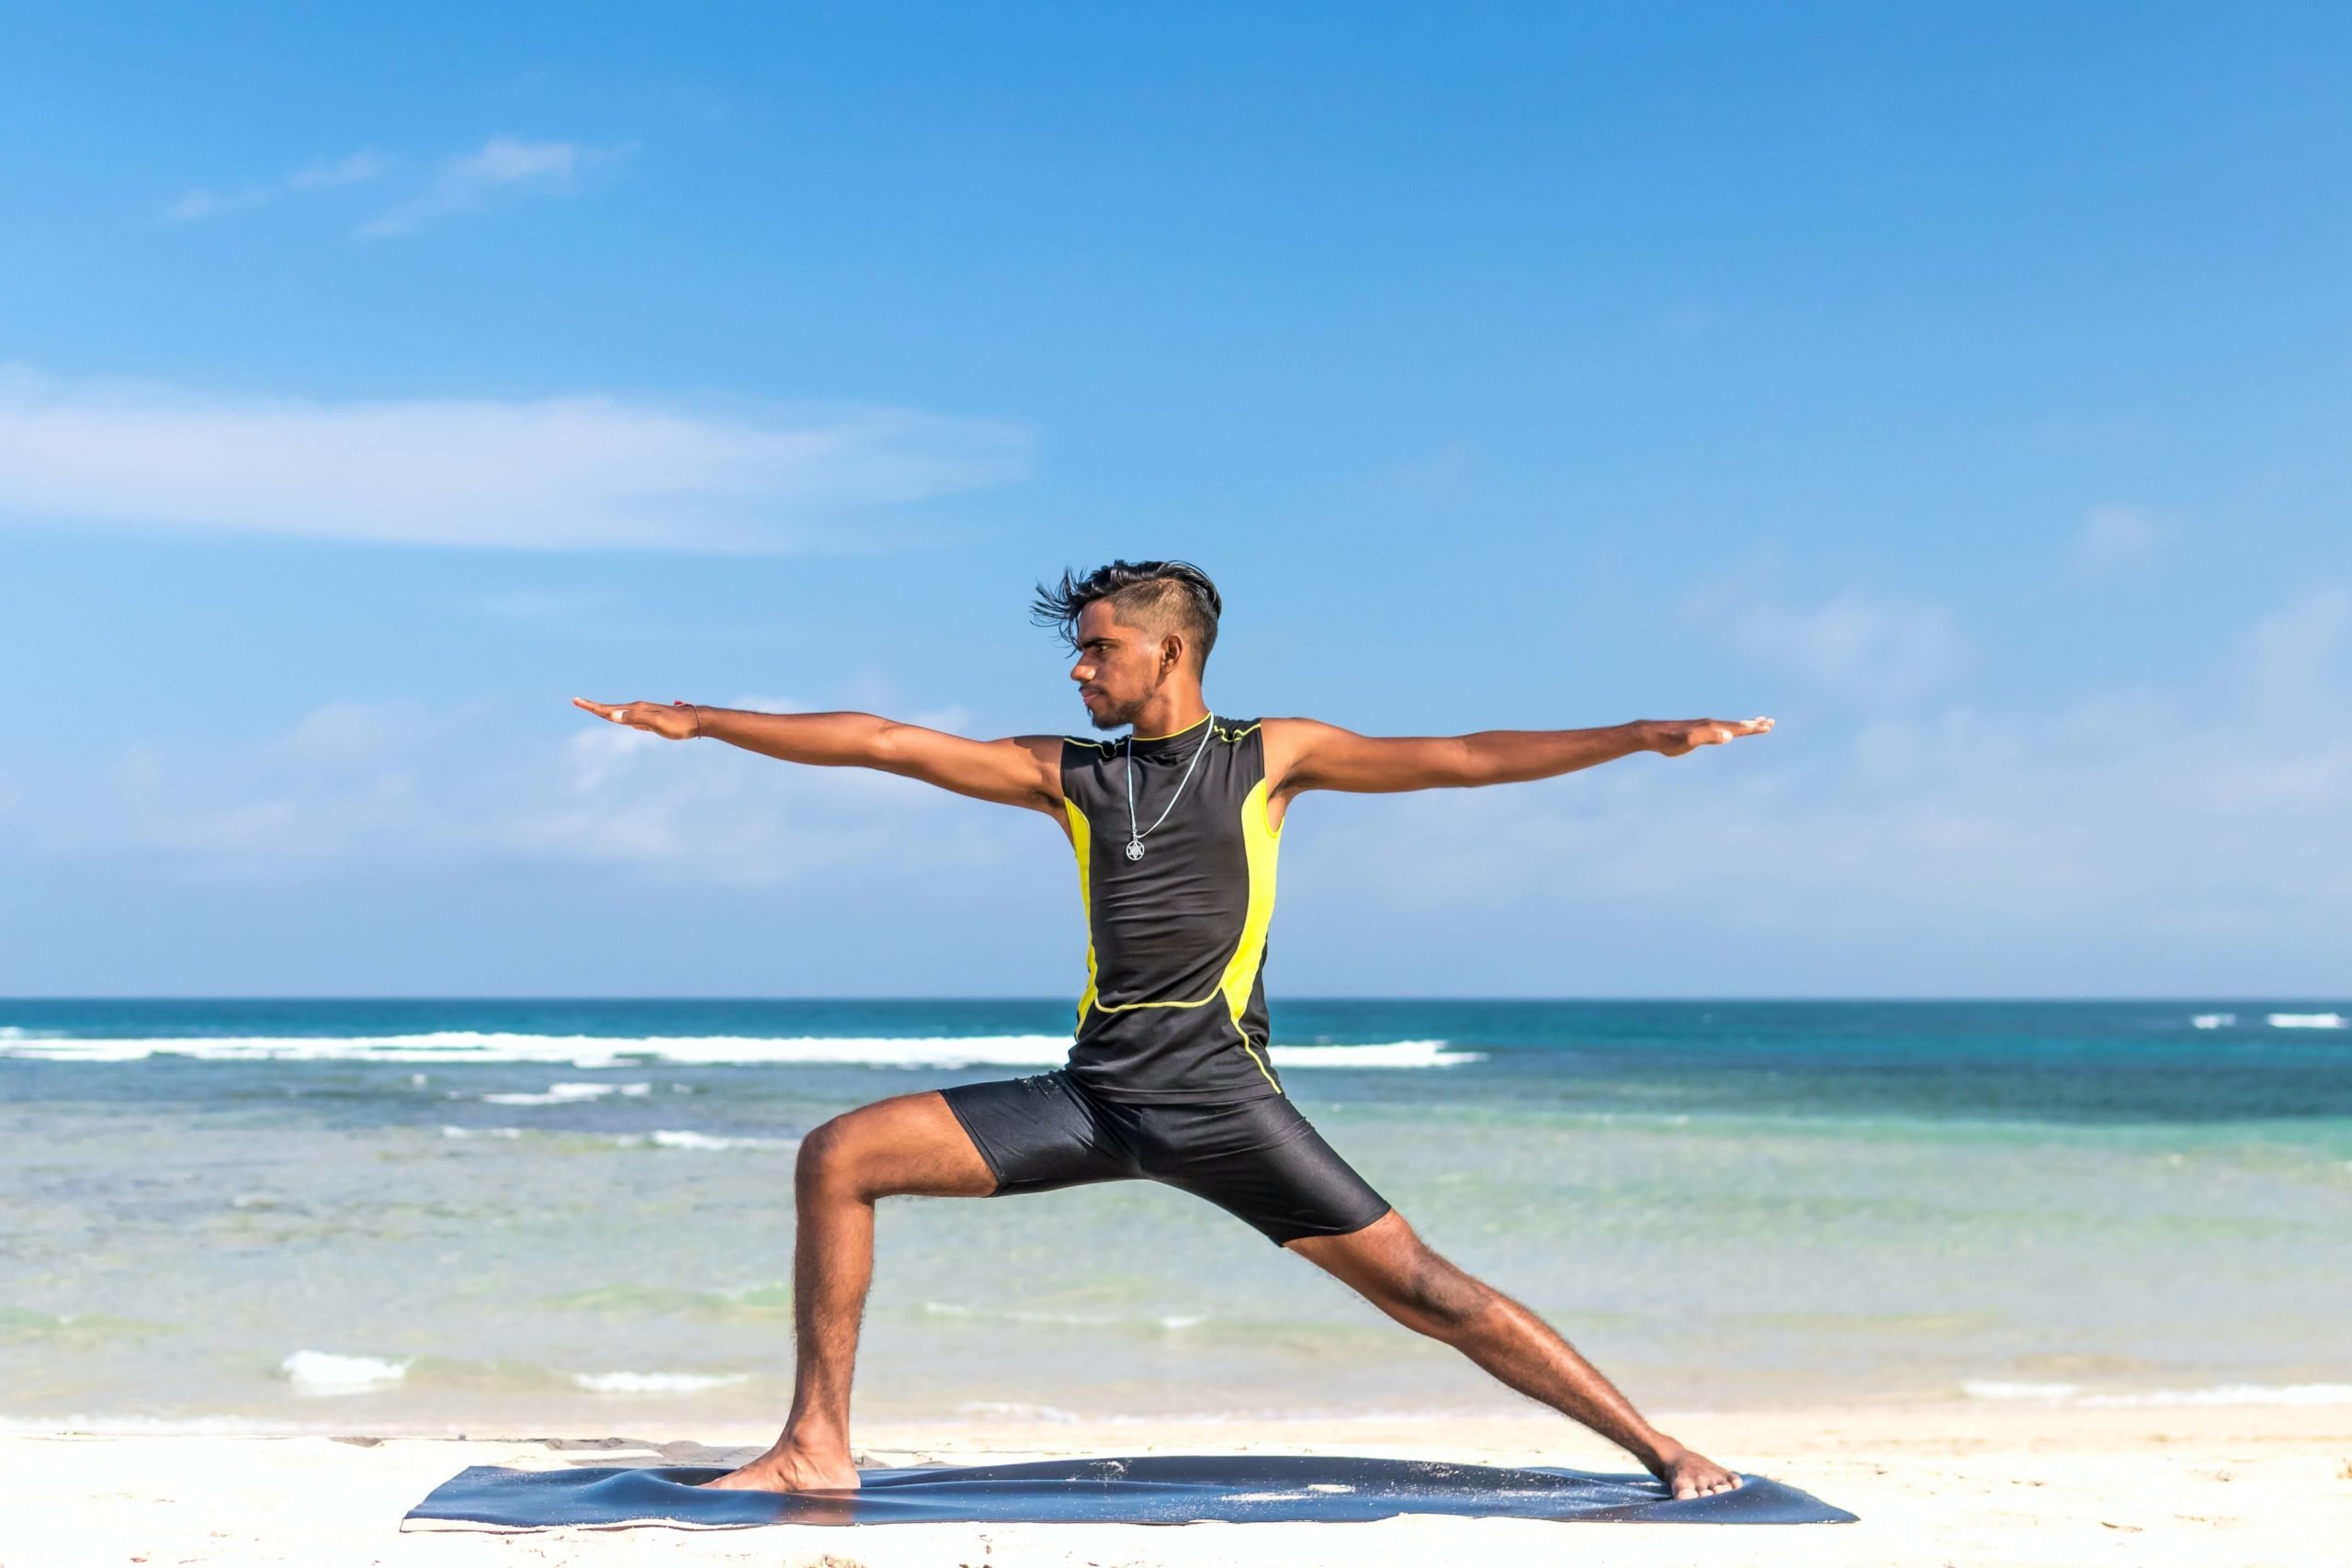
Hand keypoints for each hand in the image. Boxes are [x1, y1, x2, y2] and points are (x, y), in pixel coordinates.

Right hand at [572, 696, 703, 740]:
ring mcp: (643, 714)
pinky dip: (619, 718)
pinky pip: (629, 719)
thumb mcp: (656, 722)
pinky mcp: (650, 720)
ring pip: (619, 713)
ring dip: (605, 712)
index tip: (576, 701)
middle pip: (610, 708)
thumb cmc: (677, 724)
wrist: (697, 721)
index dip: (591, 706)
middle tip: (577, 702)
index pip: (608, 708)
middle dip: (593, 707)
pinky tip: (620, 721)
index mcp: (635, 709)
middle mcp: (637, 709)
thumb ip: (635, 718)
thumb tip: (613, 715)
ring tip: (594, 710)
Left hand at [1644, 716, 1772, 756]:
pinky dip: (1729, 728)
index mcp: (1711, 727)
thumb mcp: (1688, 740)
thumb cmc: (1668, 740)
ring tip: (1755, 723)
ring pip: (1728, 725)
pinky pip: (1718, 728)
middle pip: (1736, 724)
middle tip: (1770, 722)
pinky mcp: (1696, 731)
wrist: (1650, 734)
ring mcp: (1703, 727)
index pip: (1737, 727)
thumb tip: (1728, 736)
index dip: (1753, 728)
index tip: (1768, 725)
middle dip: (1753, 724)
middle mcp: (1709, 724)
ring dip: (1743, 724)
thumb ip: (1708, 737)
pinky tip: (1728, 731)